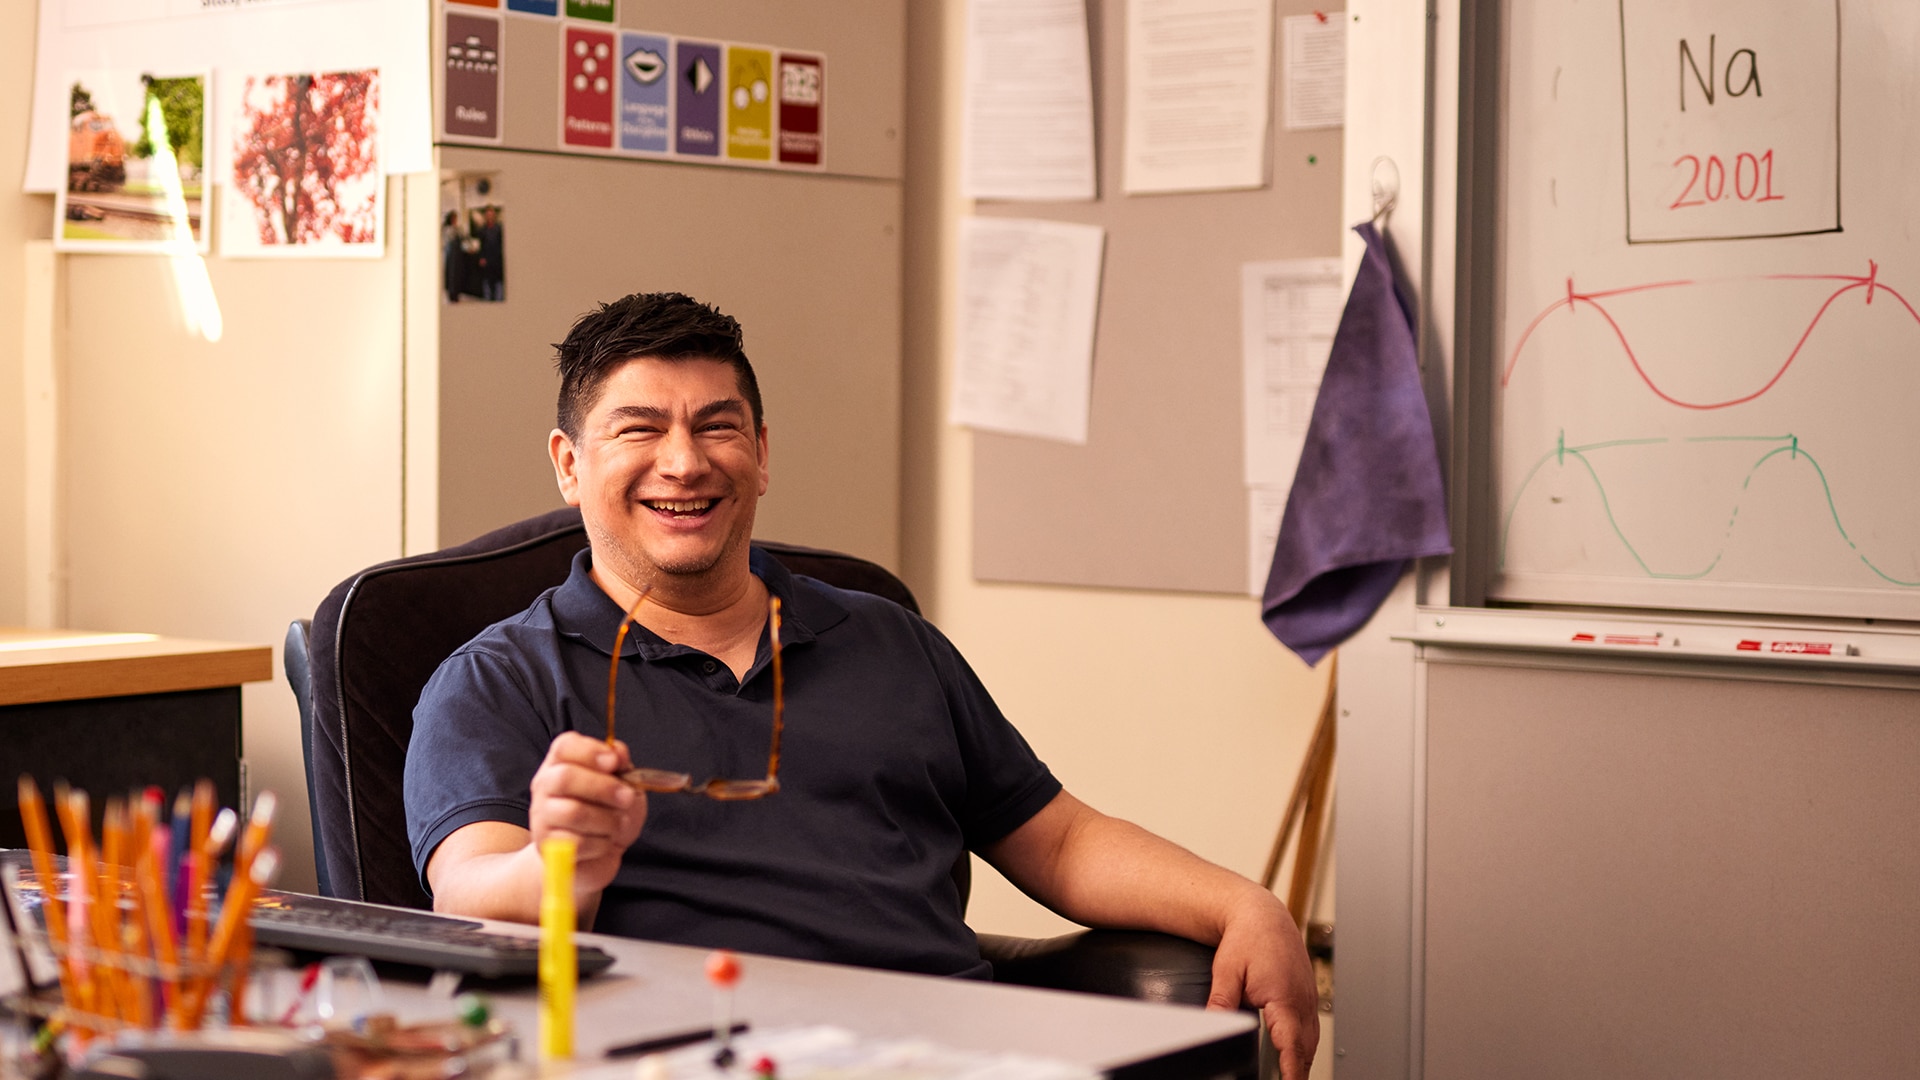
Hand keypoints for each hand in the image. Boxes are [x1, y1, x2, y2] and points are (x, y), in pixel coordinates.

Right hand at [528, 731, 645, 898]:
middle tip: (627, 798)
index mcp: (561, 764)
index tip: (615, 762)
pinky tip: (606, 842)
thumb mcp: (623, 784)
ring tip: (619, 824)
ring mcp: (542, 817)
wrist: (596, 856)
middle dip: (603, 787)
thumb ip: (620, 764)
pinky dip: (601, 843)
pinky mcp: (547, 847)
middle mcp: (545, 786)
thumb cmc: (609, 813)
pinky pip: (577, 843)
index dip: (590, 751)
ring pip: (573, 812)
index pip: (564, 746)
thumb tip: (617, 751)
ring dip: (607, 819)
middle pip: (565, 778)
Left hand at [1206, 891, 1319, 1079]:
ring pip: (1312, 1039)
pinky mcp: (1307, 994)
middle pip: (1306, 1048)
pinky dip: (1306, 1045)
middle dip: (1299, 1071)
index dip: (1292, 1070)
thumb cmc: (1247, 937)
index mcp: (1283, 996)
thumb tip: (1213, 1024)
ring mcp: (1307, 996)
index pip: (1291, 1044)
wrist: (1262, 914)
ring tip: (1293, 1077)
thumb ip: (1221, 1002)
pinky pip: (1312, 1026)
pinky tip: (1297, 1055)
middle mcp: (1300, 999)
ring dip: (1304, 1060)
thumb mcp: (1227, 971)